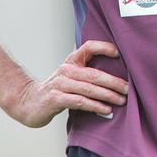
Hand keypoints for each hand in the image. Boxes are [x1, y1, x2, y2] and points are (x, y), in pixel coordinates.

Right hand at [6, 40, 128, 127]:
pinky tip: (106, 109)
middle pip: (94, 73)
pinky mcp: (55, 99)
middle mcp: (66, 70)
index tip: (119, 53)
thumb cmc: (56, 89)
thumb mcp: (70, 75)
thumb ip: (87, 71)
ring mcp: (60, 84)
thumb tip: (116, 70)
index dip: (104, 47)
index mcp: (71, 61)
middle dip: (114, 82)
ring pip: (89, 88)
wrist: (28, 102)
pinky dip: (94, 106)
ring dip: (108, 95)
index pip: (88, 47)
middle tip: (128, 88)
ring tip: (121, 100)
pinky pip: (79, 101)